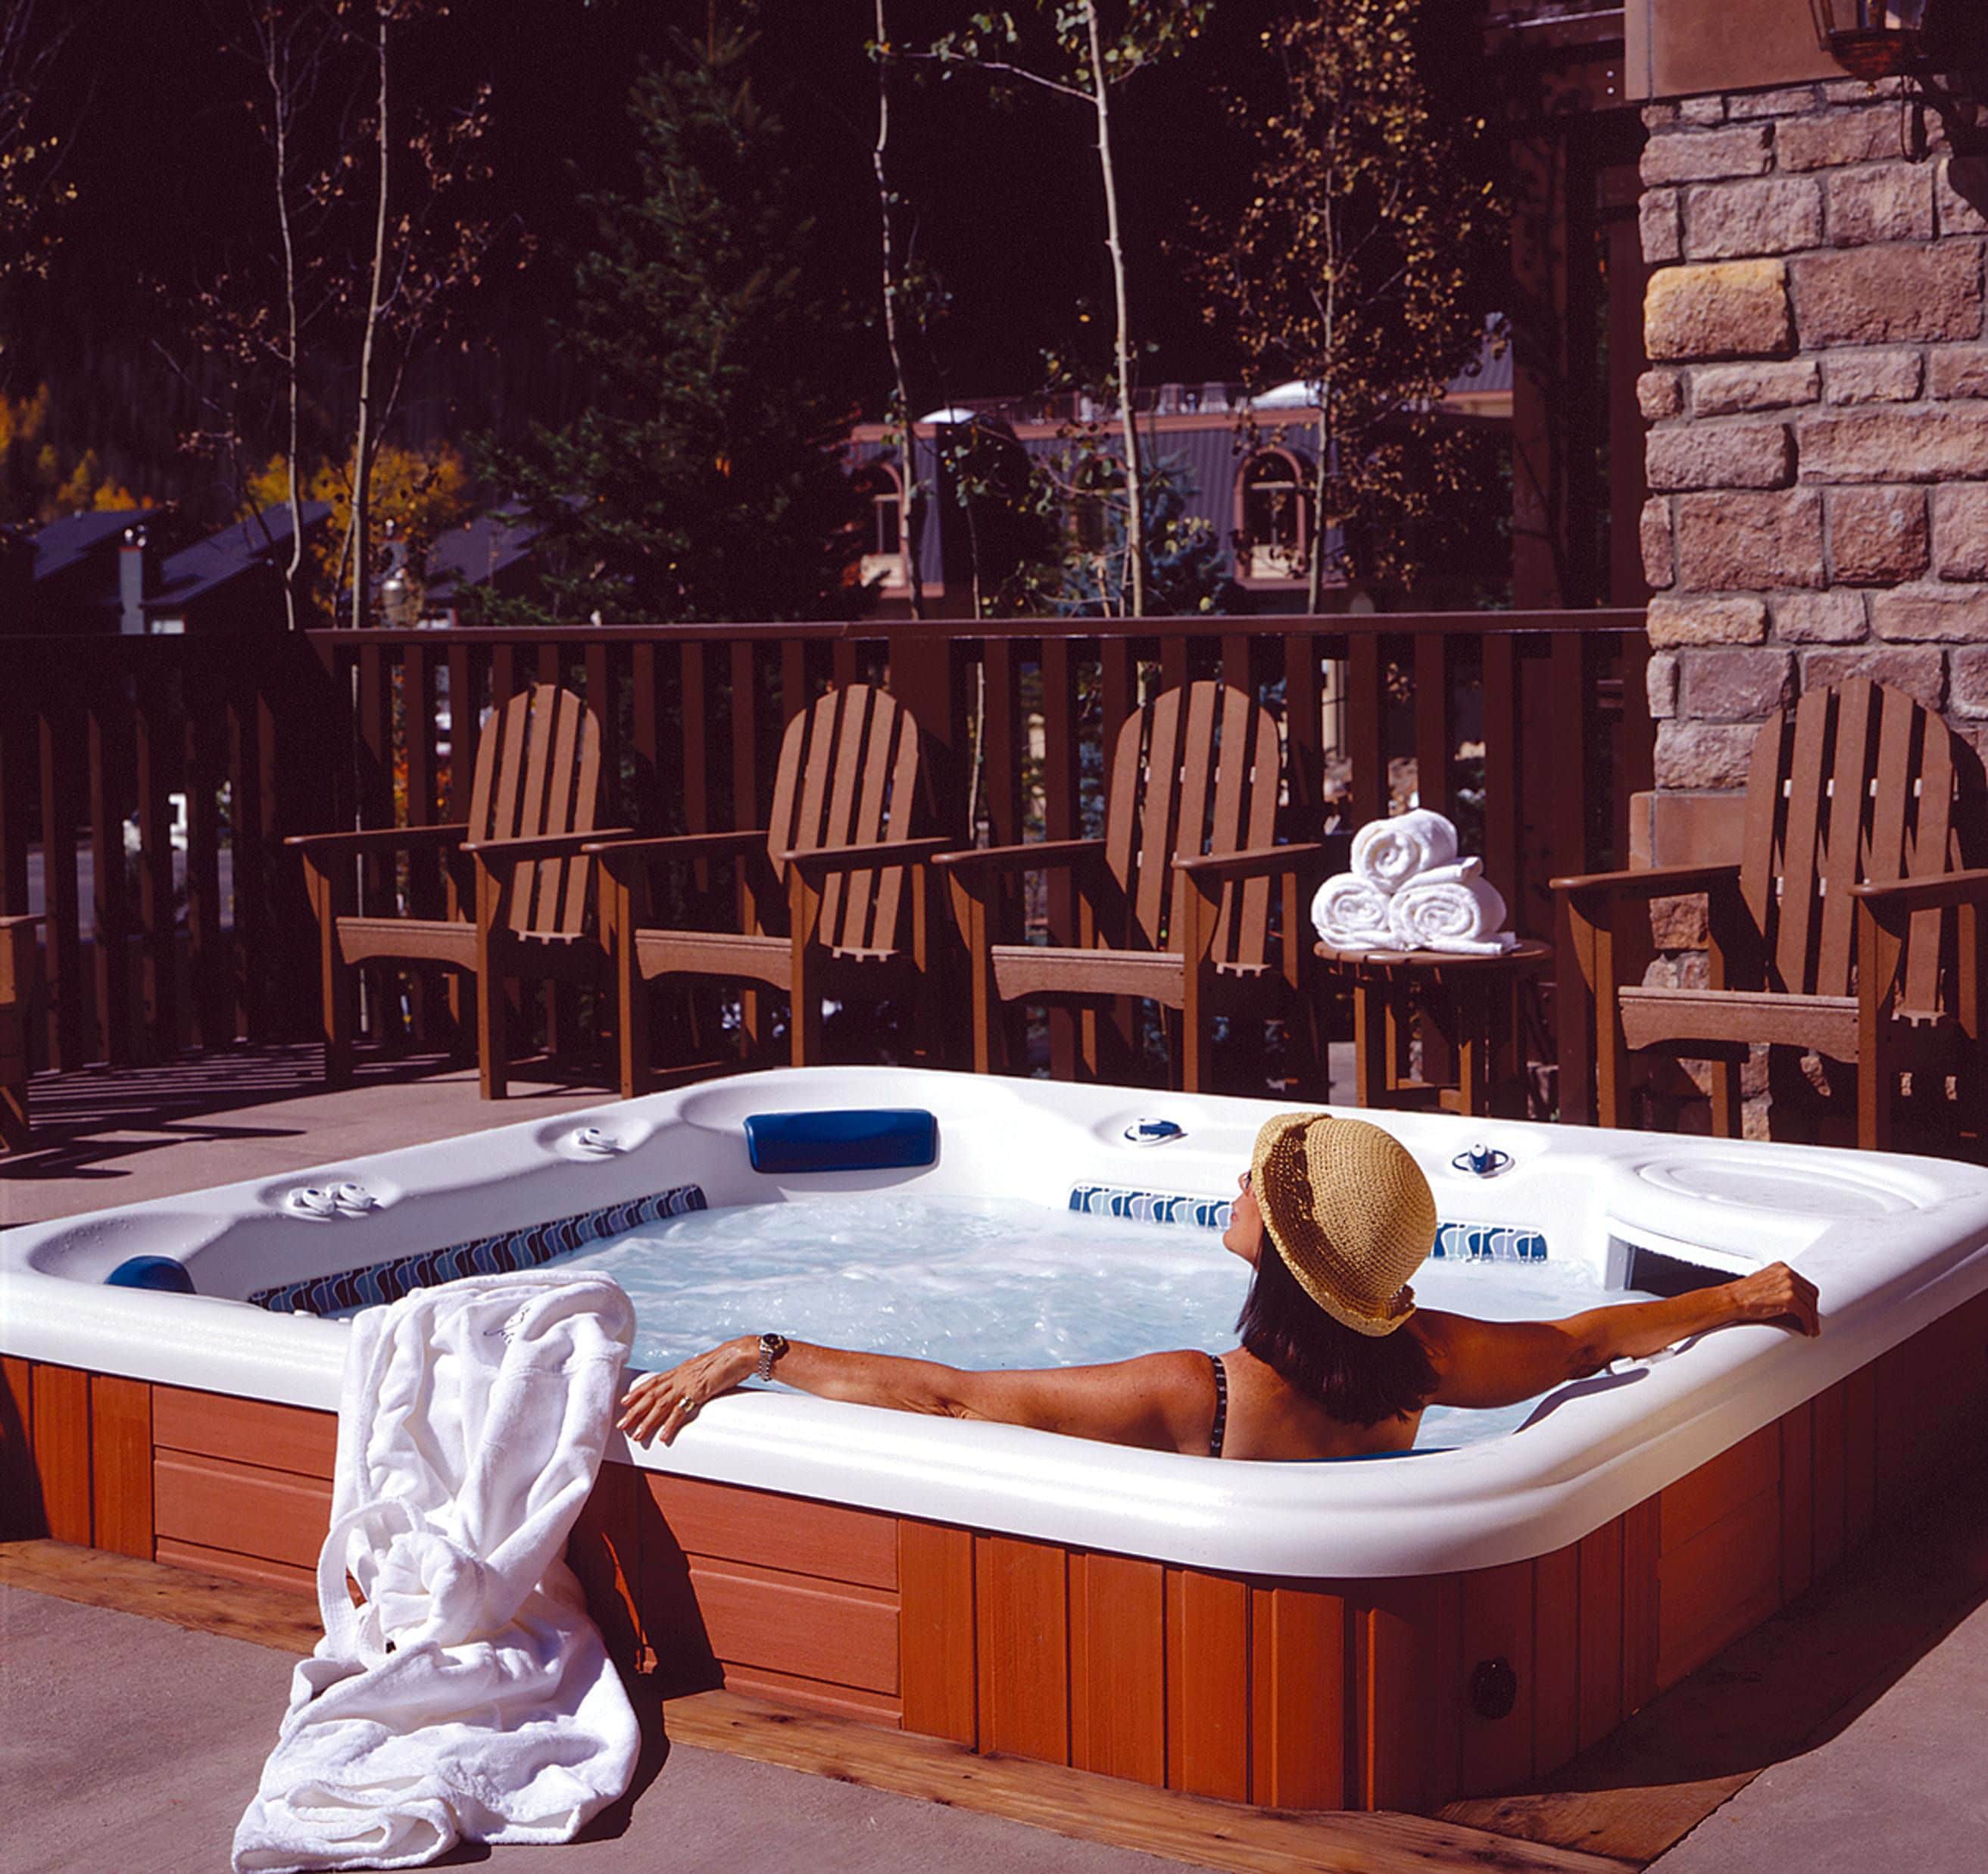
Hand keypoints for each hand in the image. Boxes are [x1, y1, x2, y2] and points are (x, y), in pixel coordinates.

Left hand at [617, 1337, 757, 1444]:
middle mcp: (680, 1376)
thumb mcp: (707, 1368)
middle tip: (621, 1425)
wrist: (742, 1353)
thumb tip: (693, 1385)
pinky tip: (663, 1436)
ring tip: (637, 1435)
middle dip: (634, 1411)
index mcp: (681, 1370)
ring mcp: (688, 1384)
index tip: (624, 1402)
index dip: (638, 1392)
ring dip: (647, 1421)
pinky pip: (681, 1412)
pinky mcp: (698, 1392)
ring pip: (660, 1405)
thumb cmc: (729, 1360)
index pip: (653, 1381)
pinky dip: (670, 1425)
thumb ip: (697, 1377)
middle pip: (651, 1395)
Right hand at [1728, 1263, 1821, 1336]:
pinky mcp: (1788, 1299)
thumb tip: (1794, 1302)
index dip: (1809, 1299)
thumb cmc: (1742, 1294)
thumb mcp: (1764, 1282)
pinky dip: (1808, 1324)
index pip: (1805, 1284)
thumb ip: (1780, 1286)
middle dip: (1813, 1309)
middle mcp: (1787, 1273)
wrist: (1731, 1300)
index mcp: (1781, 1268)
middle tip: (1812, 1321)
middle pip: (1811, 1294)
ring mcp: (1789, 1285)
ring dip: (1812, 1319)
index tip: (1809, 1309)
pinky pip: (1805, 1314)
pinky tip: (1807, 1330)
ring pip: (1810, 1305)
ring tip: (1811, 1329)